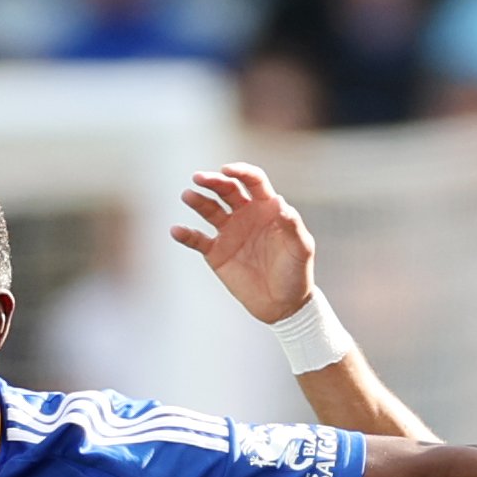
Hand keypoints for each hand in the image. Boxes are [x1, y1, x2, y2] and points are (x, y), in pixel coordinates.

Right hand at [170, 162, 316, 323]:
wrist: (282, 305)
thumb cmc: (296, 273)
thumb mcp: (301, 248)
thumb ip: (292, 225)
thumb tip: (278, 202)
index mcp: (266, 207)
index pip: (252, 181)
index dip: (240, 171)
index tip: (228, 171)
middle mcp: (245, 215)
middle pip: (226, 190)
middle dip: (213, 181)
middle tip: (199, 178)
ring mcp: (229, 233)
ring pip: (209, 210)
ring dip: (197, 201)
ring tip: (187, 196)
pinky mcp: (216, 253)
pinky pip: (197, 240)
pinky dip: (186, 234)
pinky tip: (176, 230)